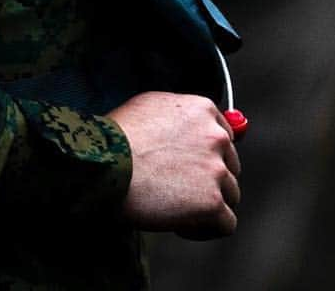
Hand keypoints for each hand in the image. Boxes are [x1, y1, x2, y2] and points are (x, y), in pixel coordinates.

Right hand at [106, 91, 240, 237]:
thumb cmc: (117, 136)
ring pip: (230, 194)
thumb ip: (182, 116)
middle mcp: (215, 136)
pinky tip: (180, 225)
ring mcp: (216, 169)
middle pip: (230, 165)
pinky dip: (205, 229)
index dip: (206, 154)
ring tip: (174, 206)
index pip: (224, 135)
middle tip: (177, 187)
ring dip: (207, 203)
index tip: (189, 166)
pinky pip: (225, 223)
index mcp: (201, 109)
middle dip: (208, 179)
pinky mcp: (212, 202)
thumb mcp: (150, 106)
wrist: (104, 164)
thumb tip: (201, 128)